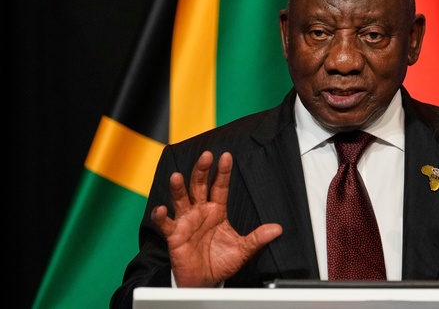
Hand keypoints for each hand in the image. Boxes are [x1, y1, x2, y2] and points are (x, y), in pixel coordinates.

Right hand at [150, 151, 282, 286]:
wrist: (204, 281)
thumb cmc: (220, 262)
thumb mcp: (242, 250)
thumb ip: (257, 238)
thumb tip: (277, 229)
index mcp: (216, 210)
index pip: (220, 186)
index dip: (223, 172)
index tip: (226, 157)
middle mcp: (200, 211)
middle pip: (199, 186)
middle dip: (202, 170)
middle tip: (206, 156)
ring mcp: (186, 221)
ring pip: (181, 199)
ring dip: (178, 188)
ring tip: (177, 177)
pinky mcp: (174, 235)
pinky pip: (165, 224)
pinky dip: (160, 217)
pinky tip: (161, 209)